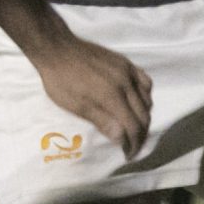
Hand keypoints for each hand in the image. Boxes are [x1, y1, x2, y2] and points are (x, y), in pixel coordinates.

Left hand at [26, 28, 152, 158]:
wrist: (56, 49)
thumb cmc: (60, 80)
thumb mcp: (75, 105)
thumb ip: (101, 121)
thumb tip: (122, 139)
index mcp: (112, 96)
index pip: (133, 126)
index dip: (134, 144)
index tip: (128, 155)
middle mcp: (125, 83)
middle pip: (144, 115)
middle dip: (140, 134)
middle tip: (132, 146)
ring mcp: (127, 70)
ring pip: (147, 99)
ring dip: (144, 117)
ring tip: (134, 127)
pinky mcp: (125, 62)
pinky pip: (145, 81)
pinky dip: (145, 96)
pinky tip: (138, 103)